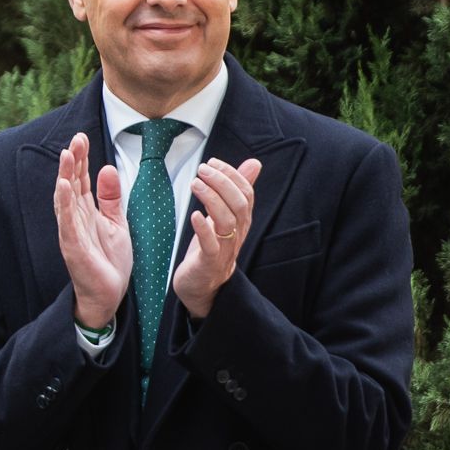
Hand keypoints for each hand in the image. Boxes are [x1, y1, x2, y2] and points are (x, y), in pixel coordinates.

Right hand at [53, 132, 131, 327]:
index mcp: (85, 211)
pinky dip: (64, 204)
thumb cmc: (109, 261)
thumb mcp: (117, 223)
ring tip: (68, 155)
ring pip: (65, 199)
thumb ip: (111, 198)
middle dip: (73, 161)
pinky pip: (66, 222)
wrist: (108, 294)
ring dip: (65, 176)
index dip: (81, 159)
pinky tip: (64, 186)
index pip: (81, 179)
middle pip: (71, 183)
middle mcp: (74, 218)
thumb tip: (107, 168)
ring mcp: (71, 231)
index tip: (82, 138)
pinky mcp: (72, 246)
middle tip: (76, 139)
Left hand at [172, 157, 262, 318]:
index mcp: (241, 222)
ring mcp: (224, 250)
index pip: (246, 194)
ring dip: (211, 199)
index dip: (232, 176)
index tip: (214, 162)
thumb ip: (237, 190)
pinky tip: (194, 215)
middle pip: (240, 205)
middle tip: (203, 169)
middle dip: (222, 183)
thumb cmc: (211, 249)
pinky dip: (204, 229)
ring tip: (196, 183)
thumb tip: (255, 163)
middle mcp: (237, 234)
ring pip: (227, 222)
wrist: (202, 287)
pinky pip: (211, 245)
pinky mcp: (209, 263)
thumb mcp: (223, 216)